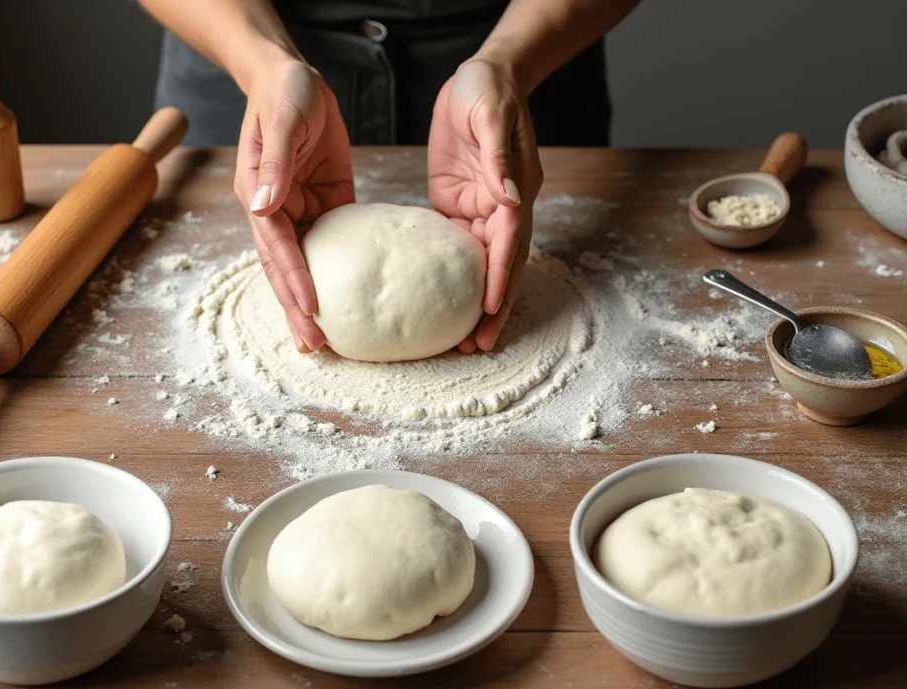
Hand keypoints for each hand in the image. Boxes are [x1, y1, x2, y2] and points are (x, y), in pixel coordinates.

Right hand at [235, 59, 353, 352]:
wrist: (294, 76)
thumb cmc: (284, 92)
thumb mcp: (283, 120)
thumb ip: (274, 162)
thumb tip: (263, 205)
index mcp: (259, 195)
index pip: (277, 246)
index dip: (294, 279)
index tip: (311, 308)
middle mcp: (276, 211)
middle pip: (286, 270)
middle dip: (297, 310)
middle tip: (314, 348)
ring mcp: (300, 211)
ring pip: (307, 266)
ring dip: (313, 304)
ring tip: (327, 342)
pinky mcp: (326, 204)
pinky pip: (334, 245)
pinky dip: (338, 276)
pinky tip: (351, 301)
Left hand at [428, 58, 542, 352]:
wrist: (481, 75)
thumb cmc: (488, 90)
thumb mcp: (492, 116)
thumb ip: (498, 159)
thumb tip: (510, 200)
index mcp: (515, 191)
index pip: (508, 244)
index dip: (500, 278)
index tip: (489, 309)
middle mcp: (503, 208)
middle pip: (501, 268)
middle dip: (493, 308)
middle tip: (477, 346)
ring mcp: (481, 210)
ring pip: (480, 266)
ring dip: (474, 303)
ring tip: (461, 341)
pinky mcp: (457, 206)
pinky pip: (456, 249)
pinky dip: (453, 279)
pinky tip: (440, 304)